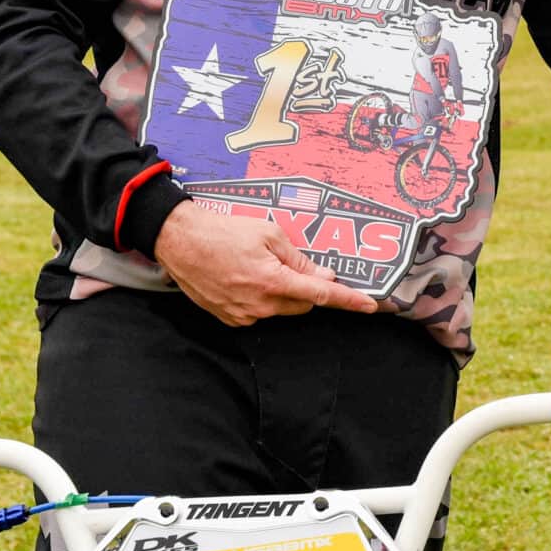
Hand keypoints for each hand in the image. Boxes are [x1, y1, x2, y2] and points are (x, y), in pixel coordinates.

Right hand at [151, 201, 377, 326]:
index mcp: (273, 281)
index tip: (370, 306)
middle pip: (302, 304)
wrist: (180, 241)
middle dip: (306, 288)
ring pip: (281, 309)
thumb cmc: (223, 231)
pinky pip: (259, 312)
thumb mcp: (269, 234)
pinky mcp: (229, 319)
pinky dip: (262, 298)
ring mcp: (243, 315)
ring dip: (282, 292)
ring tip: (259, 266)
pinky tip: (245, 277)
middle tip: (292, 264)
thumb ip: (298, 258)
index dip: (348, 301)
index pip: (321, 296)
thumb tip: (322, 276)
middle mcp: (260, 305)